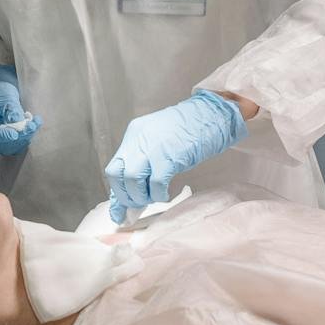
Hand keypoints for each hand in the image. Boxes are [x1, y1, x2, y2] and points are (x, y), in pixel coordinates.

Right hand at [0, 64, 41, 155]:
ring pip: (6, 147)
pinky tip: (33, 124)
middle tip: (31, 127)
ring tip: (34, 124)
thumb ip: (11, 110)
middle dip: (16, 138)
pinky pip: (13, 144)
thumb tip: (20, 126)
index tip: (15, 134)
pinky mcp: (2, 137)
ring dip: (23, 138)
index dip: (0, 136)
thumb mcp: (4, 94)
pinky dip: (24, 137)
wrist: (0, 84)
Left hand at [105, 90, 245, 222]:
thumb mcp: (159, 144)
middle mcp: (138, 139)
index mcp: (134, 134)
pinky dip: (159, 195)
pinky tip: (165, 195)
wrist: (210, 115)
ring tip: (154, 198)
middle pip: (117, 175)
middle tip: (140, 203)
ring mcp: (152, 147)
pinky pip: (156, 184)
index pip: (114, 168)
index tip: (120, 209)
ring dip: (141, 197)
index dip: (117, 191)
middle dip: (126, 196)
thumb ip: (143, 164)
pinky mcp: (168, 157)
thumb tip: (132, 193)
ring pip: (132, 180)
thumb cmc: (189, 131)